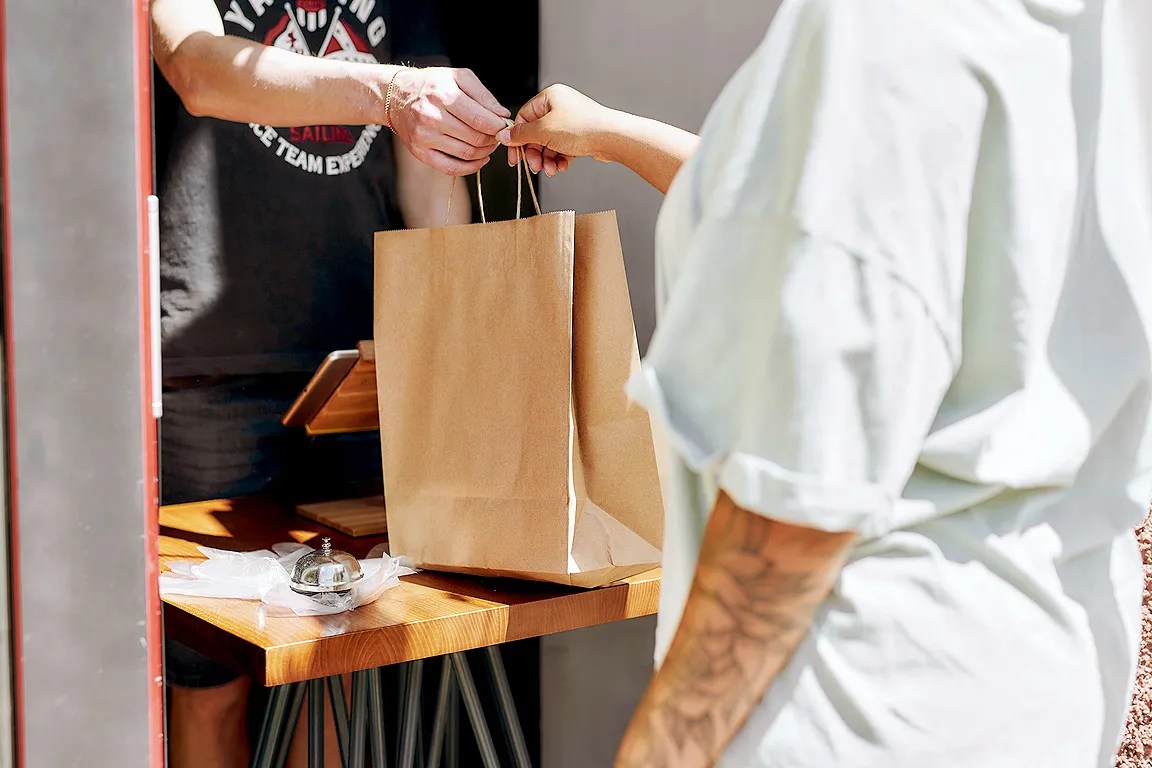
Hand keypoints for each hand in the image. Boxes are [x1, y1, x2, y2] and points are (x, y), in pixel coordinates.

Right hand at [389, 67, 510, 175]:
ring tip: (489, 144)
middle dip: (493, 139)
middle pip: (475, 139)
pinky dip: (471, 167)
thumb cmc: (432, 85)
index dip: (498, 127)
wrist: (396, 96)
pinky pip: (452, 168)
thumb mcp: (458, 77)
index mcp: (443, 95)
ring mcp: (424, 137)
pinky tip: (480, 159)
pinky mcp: (420, 153)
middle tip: (498, 135)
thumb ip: (483, 95)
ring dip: (485, 152)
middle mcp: (432, 117)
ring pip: (467, 154)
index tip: (504, 126)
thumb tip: (503, 115)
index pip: (480, 120)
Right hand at [497, 84, 618, 175]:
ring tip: (550, 169)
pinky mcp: (580, 135)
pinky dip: (559, 159)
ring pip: (549, 143)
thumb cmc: (582, 128)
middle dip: (534, 153)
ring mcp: (571, 121)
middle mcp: (560, 106)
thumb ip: (521, 135)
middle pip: (536, 133)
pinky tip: (561, 167)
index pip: (523, 117)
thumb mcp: (543, 131)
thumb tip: (503, 136)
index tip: (514, 155)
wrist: (612, 138)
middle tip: (534, 166)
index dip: (517, 138)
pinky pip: (562, 148)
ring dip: (546, 159)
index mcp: (550, 97)